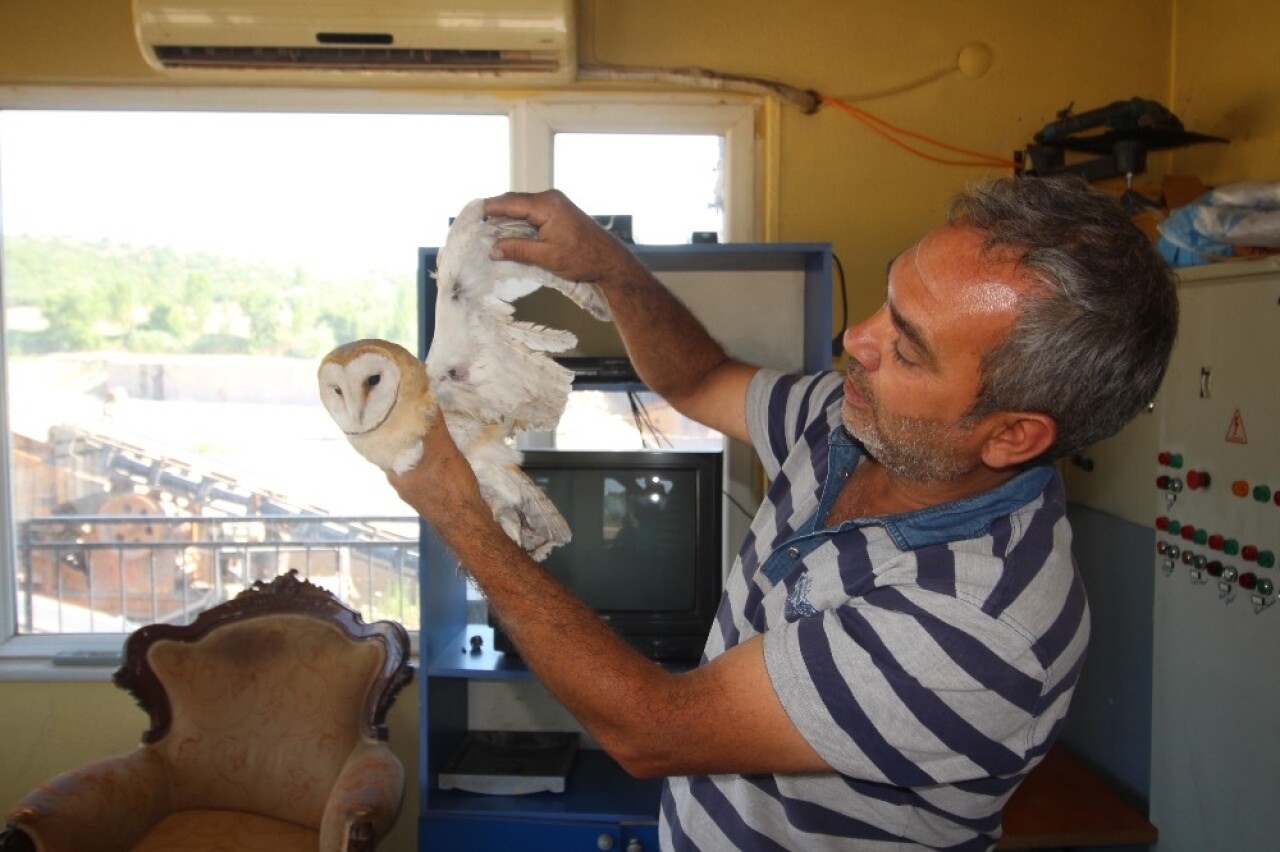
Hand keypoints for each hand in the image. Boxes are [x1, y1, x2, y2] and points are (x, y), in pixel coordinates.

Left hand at [385, 409, 486, 536]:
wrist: (469, 524)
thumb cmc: (451, 489)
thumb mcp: (442, 452)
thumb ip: (433, 427)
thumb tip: (425, 398)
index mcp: (395, 473)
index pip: (382, 444)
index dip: (387, 426)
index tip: (391, 407)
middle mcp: (401, 483)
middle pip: (398, 452)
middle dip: (406, 434)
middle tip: (412, 413)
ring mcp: (416, 491)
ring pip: (413, 462)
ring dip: (420, 447)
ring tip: (427, 427)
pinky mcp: (431, 495)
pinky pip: (426, 471)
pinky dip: (431, 459)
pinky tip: (441, 451)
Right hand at [484, 190, 635, 284]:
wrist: (610, 261)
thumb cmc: (582, 259)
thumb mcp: (546, 257)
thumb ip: (518, 249)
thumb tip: (493, 249)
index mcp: (546, 205)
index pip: (509, 202)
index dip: (488, 208)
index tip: (471, 215)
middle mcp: (550, 198)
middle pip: (514, 202)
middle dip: (495, 214)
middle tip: (476, 227)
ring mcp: (555, 202)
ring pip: (522, 206)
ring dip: (507, 218)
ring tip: (489, 231)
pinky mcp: (558, 210)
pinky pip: (532, 211)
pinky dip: (519, 220)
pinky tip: (510, 232)